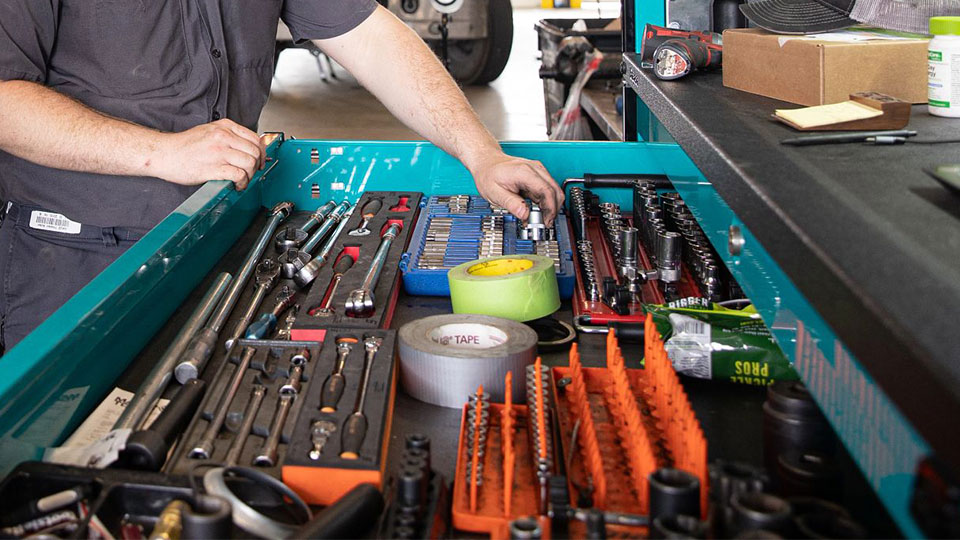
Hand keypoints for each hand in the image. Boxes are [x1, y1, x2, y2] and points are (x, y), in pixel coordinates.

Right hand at [149, 119, 264, 189]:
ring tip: (243, 180)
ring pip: (249, 163)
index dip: (261, 152)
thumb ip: (228, 136)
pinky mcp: (213, 167)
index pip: (254, 138)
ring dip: (250, 175)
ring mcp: (219, 152)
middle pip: (254, 152)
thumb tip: (246, 148)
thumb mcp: (209, 131)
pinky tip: (236, 185)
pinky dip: (242, 183)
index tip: (259, 161)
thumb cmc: (184, 146)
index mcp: (224, 127)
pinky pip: (239, 175)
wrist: (164, 154)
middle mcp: (223, 137)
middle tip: (251, 173)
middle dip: (256, 166)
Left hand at [470, 152, 564, 224]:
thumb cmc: (489, 175)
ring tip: (541, 218)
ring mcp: (538, 170)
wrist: (487, 163)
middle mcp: (535, 168)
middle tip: (546, 223)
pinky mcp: (538, 174)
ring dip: (552, 206)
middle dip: (554, 209)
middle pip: (555, 190)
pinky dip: (547, 201)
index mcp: (524, 172)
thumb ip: (511, 204)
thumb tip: (524, 215)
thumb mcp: (494, 193)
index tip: (547, 221)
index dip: (550, 208)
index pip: (546, 191)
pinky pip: (549, 189)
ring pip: (555, 190)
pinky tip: (539, 210)